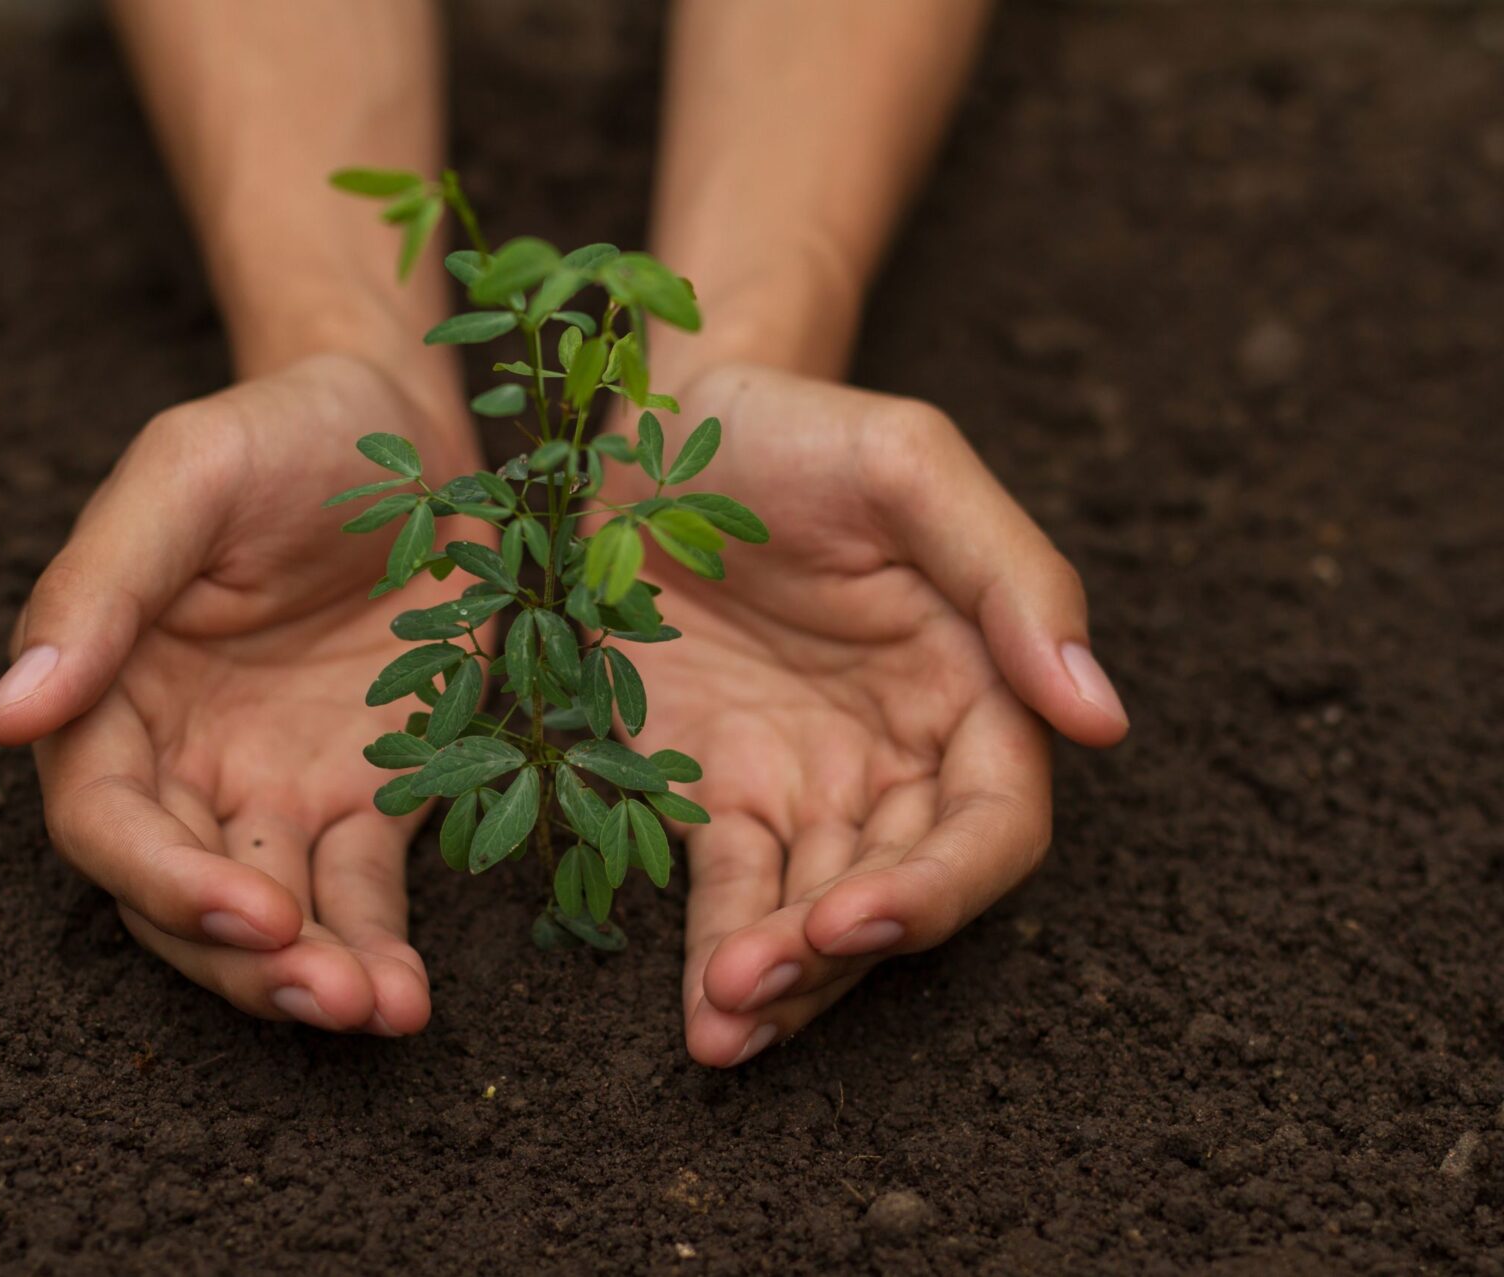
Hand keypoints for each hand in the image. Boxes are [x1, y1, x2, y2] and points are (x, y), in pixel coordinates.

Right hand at [0, 353, 482, 1035]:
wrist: (407, 426)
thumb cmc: (280, 433)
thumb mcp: (186, 477)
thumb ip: (98, 589)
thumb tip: (2, 719)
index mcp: (112, 691)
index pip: (103, 819)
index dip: (160, 878)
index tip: (245, 909)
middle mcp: (184, 759)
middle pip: (179, 897)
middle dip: (242, 957)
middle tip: (323, 993)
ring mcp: (276, 788)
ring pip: (270, 918)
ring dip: (310, 979)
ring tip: (373, 1011)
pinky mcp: (366, 798)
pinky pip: (360, 894)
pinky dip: (379, 949)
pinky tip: (407, 998)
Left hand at [605, 362, 1128, 1065]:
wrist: (658, 423)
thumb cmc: (798, 430)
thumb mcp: (910, 466)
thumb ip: (1012, 578)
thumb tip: (1103, 718)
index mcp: (971, 686)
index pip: (993, 824)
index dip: (939, 887)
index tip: (858, 914)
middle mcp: (897, 756)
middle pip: (900, 889)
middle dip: (839, 949)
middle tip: (758, 979)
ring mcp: (803, 784)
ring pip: (814, 913)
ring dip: (781, 981)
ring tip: (723, 1024)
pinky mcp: (712, 794)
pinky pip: (728, 893)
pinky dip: (718, 956)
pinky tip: (702, 1016)